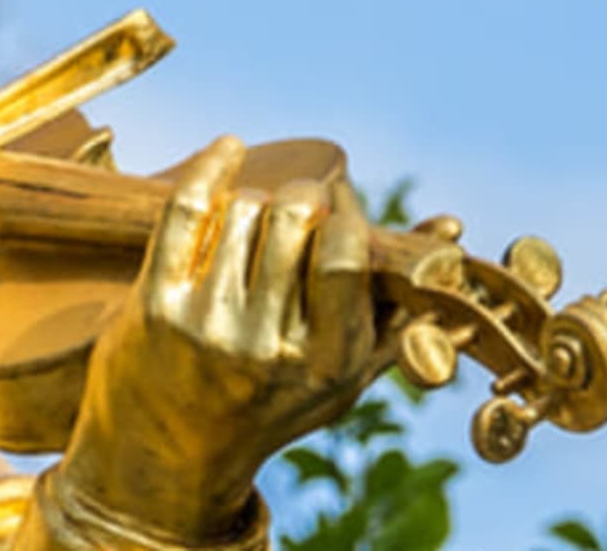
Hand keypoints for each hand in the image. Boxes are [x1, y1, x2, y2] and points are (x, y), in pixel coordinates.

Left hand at [51, 136, 379, 541]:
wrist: (168, 458)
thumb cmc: (272, 405)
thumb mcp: (344, 373)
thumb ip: (400, 305)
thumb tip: (451, 228)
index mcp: (327, 364)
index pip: (347, 254)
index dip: (347, 213)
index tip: (340, 203)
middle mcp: (268, 347)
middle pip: (296, 218)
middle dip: (303, 196)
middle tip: (299, 203)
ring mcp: (208, 326)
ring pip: (245, 211)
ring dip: (255, 202)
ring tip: (253, 225)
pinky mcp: (155, 307)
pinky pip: (188, 210)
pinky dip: (212, 167)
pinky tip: (229, 149)